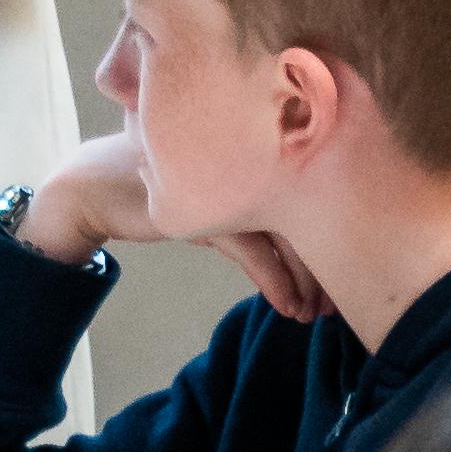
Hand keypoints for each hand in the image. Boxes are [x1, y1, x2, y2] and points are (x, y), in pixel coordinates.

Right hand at [16, 128, 326, 319]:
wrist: (96, 185)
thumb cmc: (167, 182)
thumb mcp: (221, 188)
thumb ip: (263, 198)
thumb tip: (314, 237)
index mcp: (262, 138)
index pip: (318, 186)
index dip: (340, 231)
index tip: (353, 271)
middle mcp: (251, 152)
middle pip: (311, 209)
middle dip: (328, 261)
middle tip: (339, 303)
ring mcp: (228, 176)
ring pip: (286, 232)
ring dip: (305, 279)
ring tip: (312, 313)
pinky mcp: (205, 206)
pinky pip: (253, 248)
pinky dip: (275, 281)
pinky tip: (287, 306)